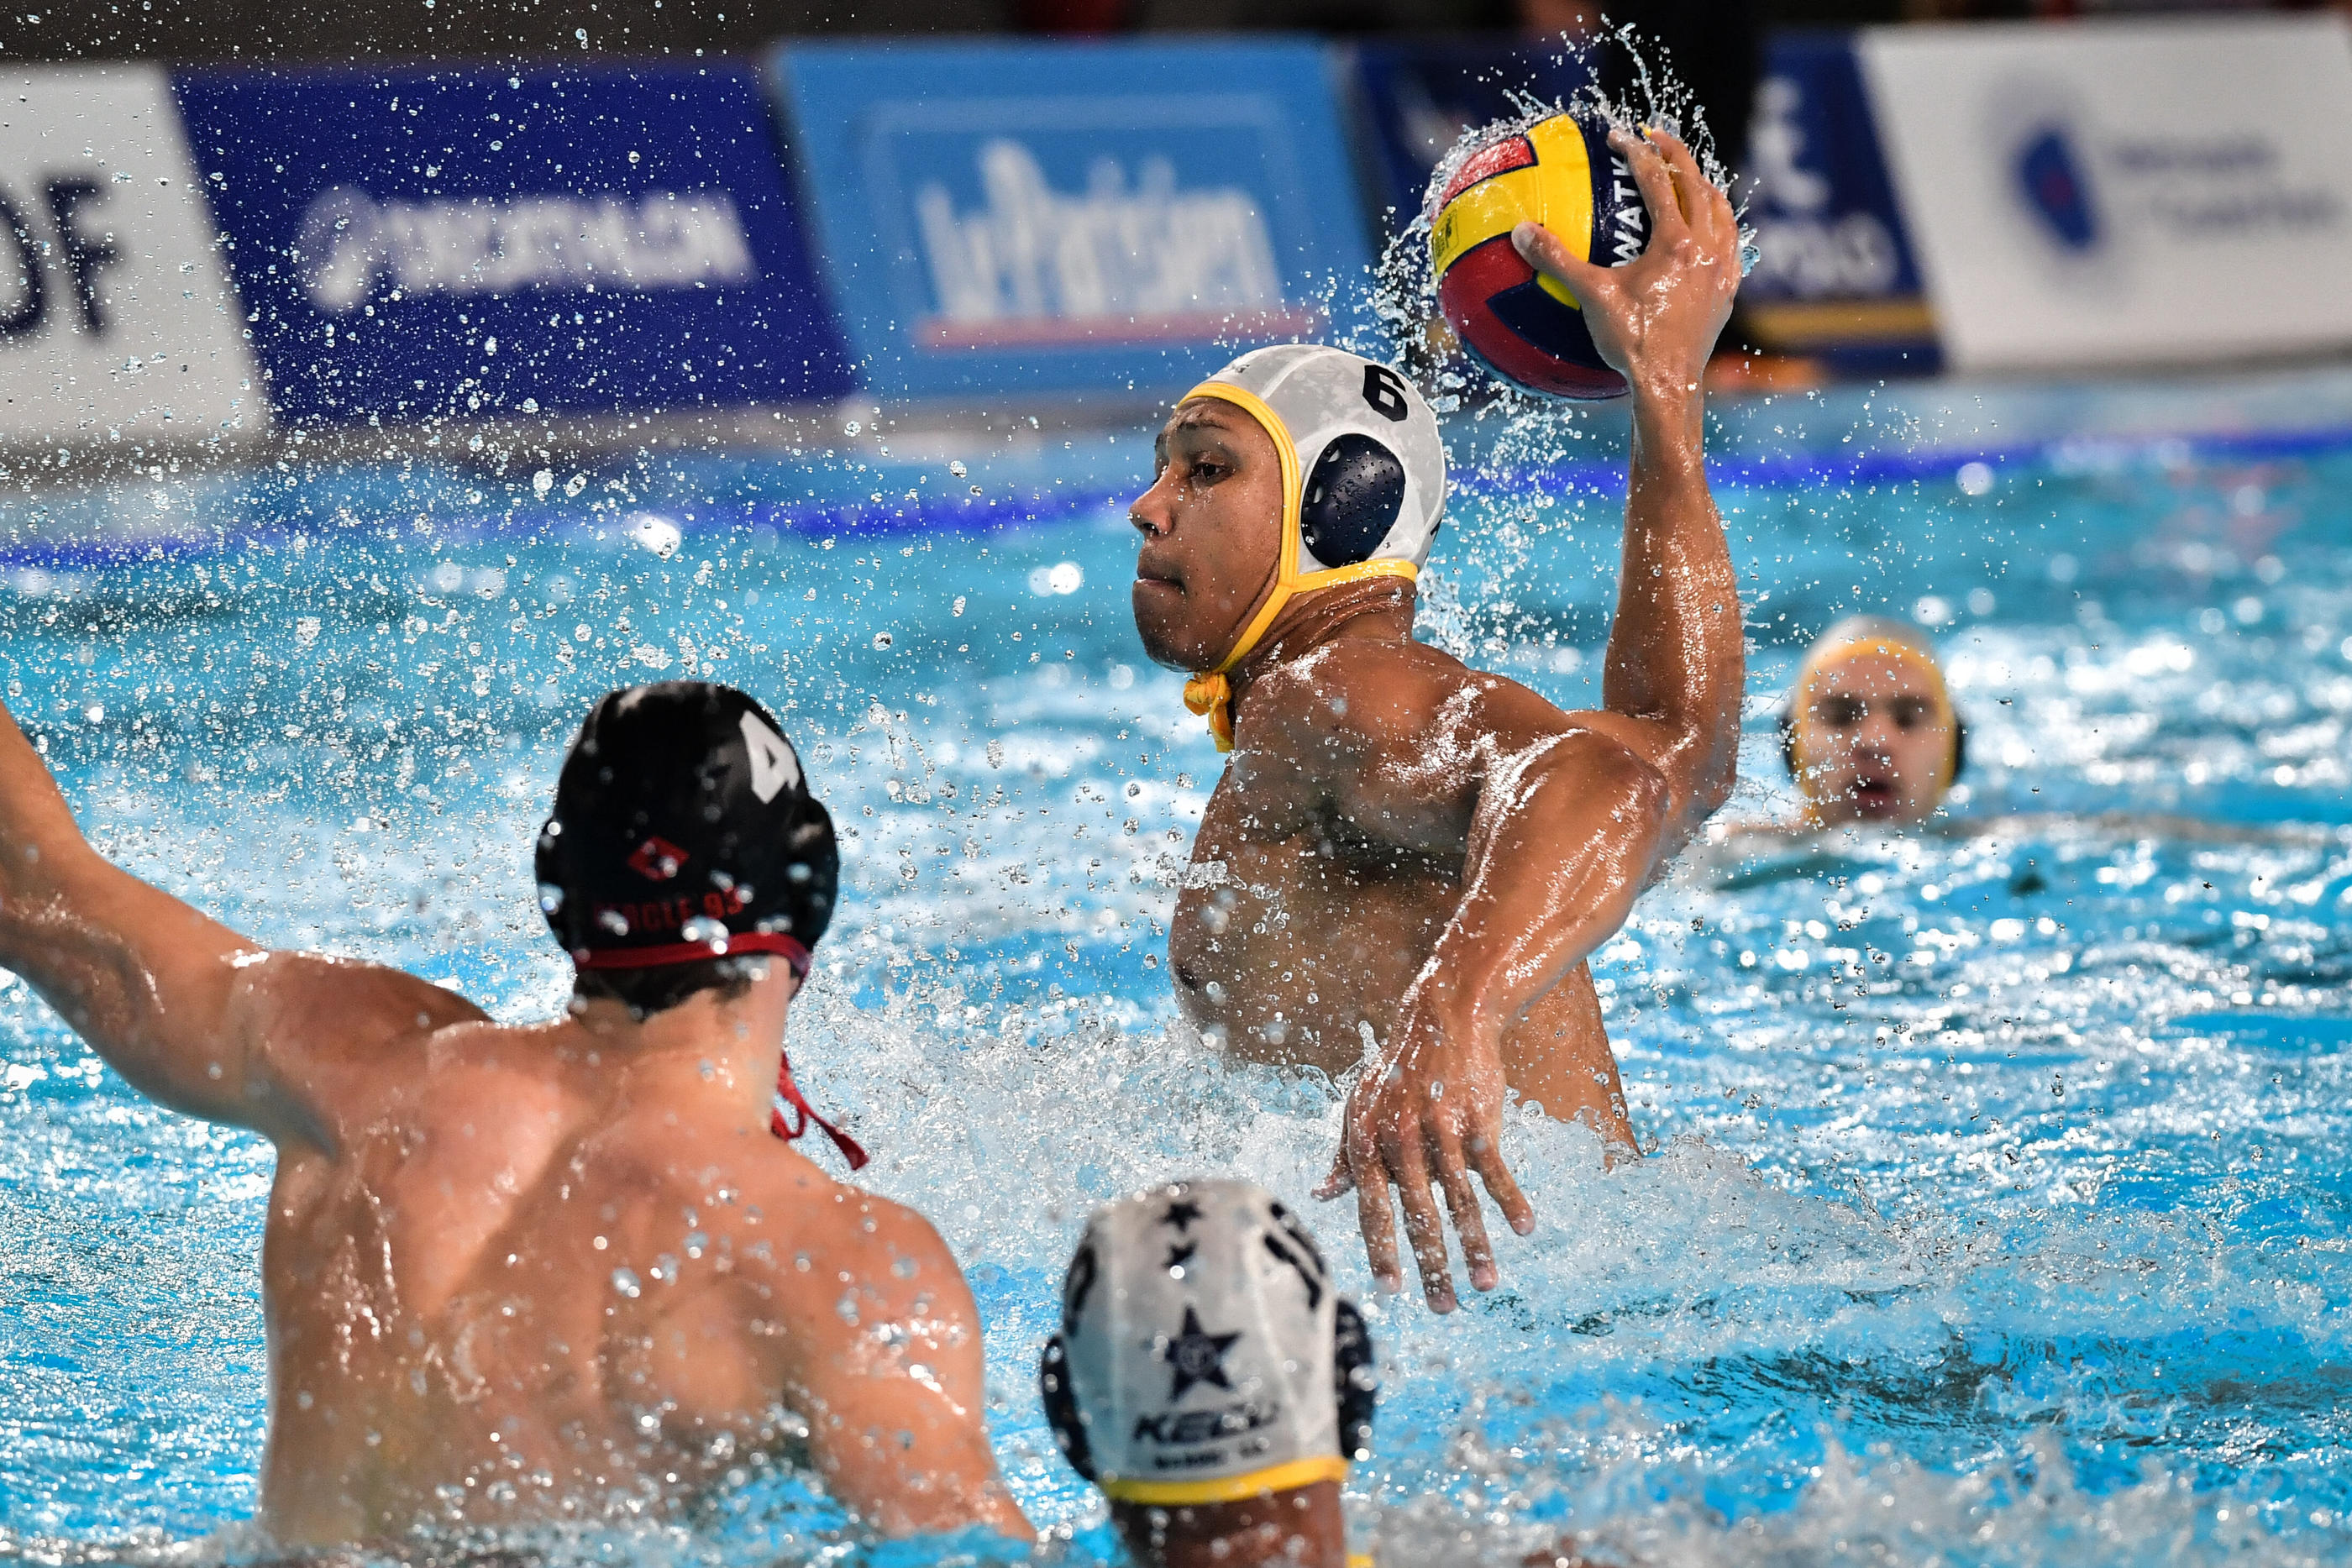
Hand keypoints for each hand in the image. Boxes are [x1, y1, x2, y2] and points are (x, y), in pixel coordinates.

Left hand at [1315, 984, 1533, 1312]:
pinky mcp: (1477, 1119)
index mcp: (1369, 1142)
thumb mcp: (1358, 1105)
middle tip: (1442, 1309)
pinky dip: (1510, 1200)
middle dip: (1431, 1267)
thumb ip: (1344, 1153)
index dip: (1382, 1251)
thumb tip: (1324, 1194)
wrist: (1441, 1018)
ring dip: (1476, 1247)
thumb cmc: (1397, 1069)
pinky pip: (1495, 1168)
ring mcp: (1441, 1130)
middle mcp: (1402, 1140)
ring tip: (1487, 1285)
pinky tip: (1524, 1229)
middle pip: (1418, 1216)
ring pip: (1460, 1201)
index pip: (1373, 1208)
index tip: (1391, 1291)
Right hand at [1509, 126, 1740, 404]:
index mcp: (1675, 242)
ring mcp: (1722, 269)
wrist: (1669, 386)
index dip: (1636, 151)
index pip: (1657, 179)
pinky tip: (1708, 232)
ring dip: (1704, 186)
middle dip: (1677, 154)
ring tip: (1688, 177)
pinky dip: (1720, 226)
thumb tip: (1521, 232)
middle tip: (1656, 138)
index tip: (1618, 137)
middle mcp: (1707, 248)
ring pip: (1722, 210)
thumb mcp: (1590, 297)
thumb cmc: (1631, 342)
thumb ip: (1557, 260)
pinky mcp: (1727, 292)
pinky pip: (1732, 245)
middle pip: (1697, 183)